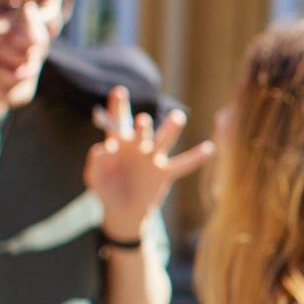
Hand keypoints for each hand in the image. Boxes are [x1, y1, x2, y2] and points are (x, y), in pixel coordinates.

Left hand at [84, 85, 214, 241]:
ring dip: (170, 129)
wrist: (123, 212)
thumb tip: (104, 147)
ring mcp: (153, 158)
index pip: (118, 121)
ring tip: (178, 117)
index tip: (119, 91)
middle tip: (143, 122)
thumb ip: (97, 162)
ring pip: (163, 140)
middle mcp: (138, 146)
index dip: (118, 107)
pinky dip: (195, 158)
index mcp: (119, 143)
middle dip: (143, 127)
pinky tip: (208, 149)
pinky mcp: (164, 173)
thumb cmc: (107, 190)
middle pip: (143, 130)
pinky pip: (182, 165)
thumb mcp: (95, 178)